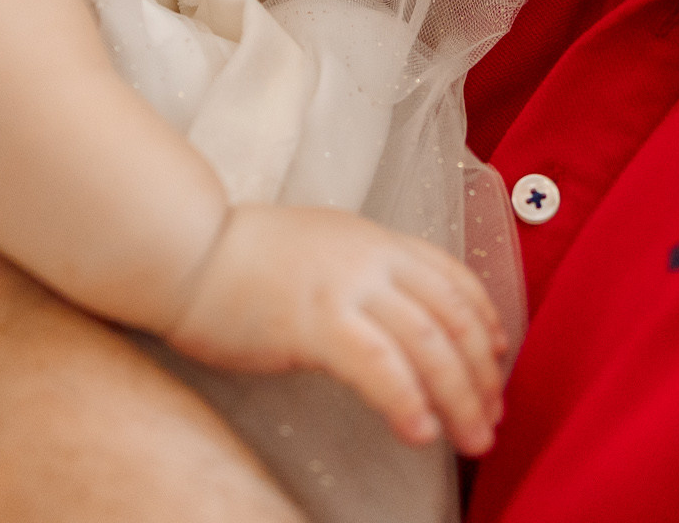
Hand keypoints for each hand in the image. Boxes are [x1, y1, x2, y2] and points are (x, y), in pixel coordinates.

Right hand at [166, 203, 508, 455]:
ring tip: (472, 439)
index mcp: (374, 240)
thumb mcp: (318, 251)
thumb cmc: (237, 259)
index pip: (452, 276)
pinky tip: (419, 432)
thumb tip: (387, 315)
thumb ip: (359, 273)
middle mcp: (371, 257)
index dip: (485, 319)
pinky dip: (407, 400)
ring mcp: (345, 286)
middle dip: (481, 372)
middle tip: (492, 418)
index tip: (498, 357)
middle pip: (452, 315)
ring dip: (459, 396)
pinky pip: (379, 365)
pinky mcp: (315, 321)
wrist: (180, 249)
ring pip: (428, 342)